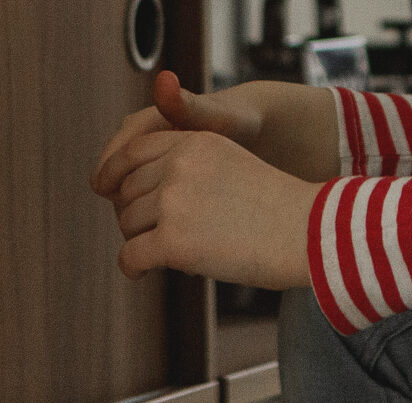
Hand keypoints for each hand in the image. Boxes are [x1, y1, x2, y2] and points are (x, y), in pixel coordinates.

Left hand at [96, 102, 320, 287]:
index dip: (114, 171)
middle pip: (128, 191)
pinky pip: (131, 256)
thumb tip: (134, 194)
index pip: (134, 150)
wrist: (308, 233)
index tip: (104, 188)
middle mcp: (180, 164)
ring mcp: (175, 201)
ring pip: (128, 224)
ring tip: (157, 252)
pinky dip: (132, 267)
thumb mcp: (230, 163)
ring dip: (138, 240)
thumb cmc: (276, 206)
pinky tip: (142, 272)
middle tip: (149, 233)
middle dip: (132, 214)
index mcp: (195, 139)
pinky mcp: (174, 241)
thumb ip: (187, 166)